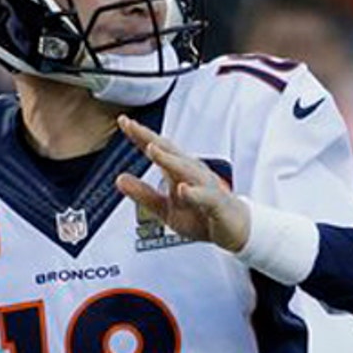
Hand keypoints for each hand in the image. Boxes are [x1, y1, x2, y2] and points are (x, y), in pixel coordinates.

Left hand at [114, 115, 249, 251]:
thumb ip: (143, 194)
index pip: (157, 148)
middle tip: (131, 125)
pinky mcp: (218, 203)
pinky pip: (205, 197)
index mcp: (178, 170)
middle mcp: (192, 172)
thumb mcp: (165, 207)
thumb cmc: (201, 215)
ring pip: (187, 169)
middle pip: (170, 151)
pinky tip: (183, 189)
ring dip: (169, 159)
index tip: (123, 121)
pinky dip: (194, 193)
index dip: (139, 135)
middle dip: (150, 137)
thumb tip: (118, 179)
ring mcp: (206, 186)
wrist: (234, 231)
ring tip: (151, 149)